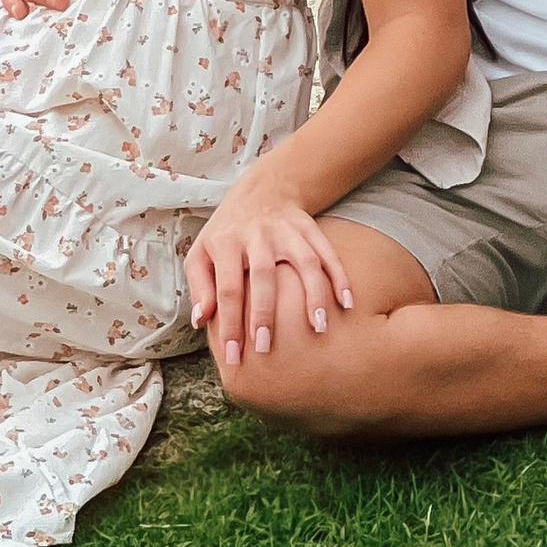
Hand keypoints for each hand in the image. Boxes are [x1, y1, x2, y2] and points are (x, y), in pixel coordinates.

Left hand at [185, 177, 353, 370]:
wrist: (261, 192)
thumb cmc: (227, 233)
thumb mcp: (202, 253)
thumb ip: (199, 286)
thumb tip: (201, 321)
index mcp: (226, 242)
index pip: (227, 287)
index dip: (230, 322)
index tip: (234, 355)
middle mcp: (257, 235)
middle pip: (263, 274)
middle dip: (265, 312)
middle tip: (266, 347)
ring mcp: (287, 231)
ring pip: (304, 262)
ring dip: (313, 294)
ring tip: (319, 328)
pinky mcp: (310, 229)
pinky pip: (328, 253)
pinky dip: (339, 277)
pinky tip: (346, 303)